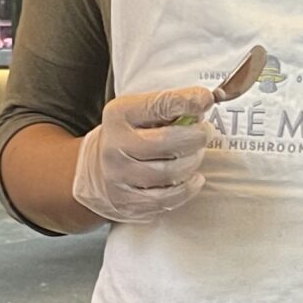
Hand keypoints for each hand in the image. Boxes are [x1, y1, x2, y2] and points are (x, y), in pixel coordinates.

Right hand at [72, 85, 214, 222]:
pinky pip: (167, 199)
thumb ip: (168, 105)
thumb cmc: (128, 136)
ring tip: (196, 153)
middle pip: (168, 142)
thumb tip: (205, 100)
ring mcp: (119, 177)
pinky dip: (188, 189)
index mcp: (119, 115)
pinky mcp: (127, 202)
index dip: (188, 102)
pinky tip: (194, 179)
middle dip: (196, 136)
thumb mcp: (138, 112)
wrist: (95, 171)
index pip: (159, 105)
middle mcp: (115, 146)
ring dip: (193, 162)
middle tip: (205, 132)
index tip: (207, 99)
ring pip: (171, 172)